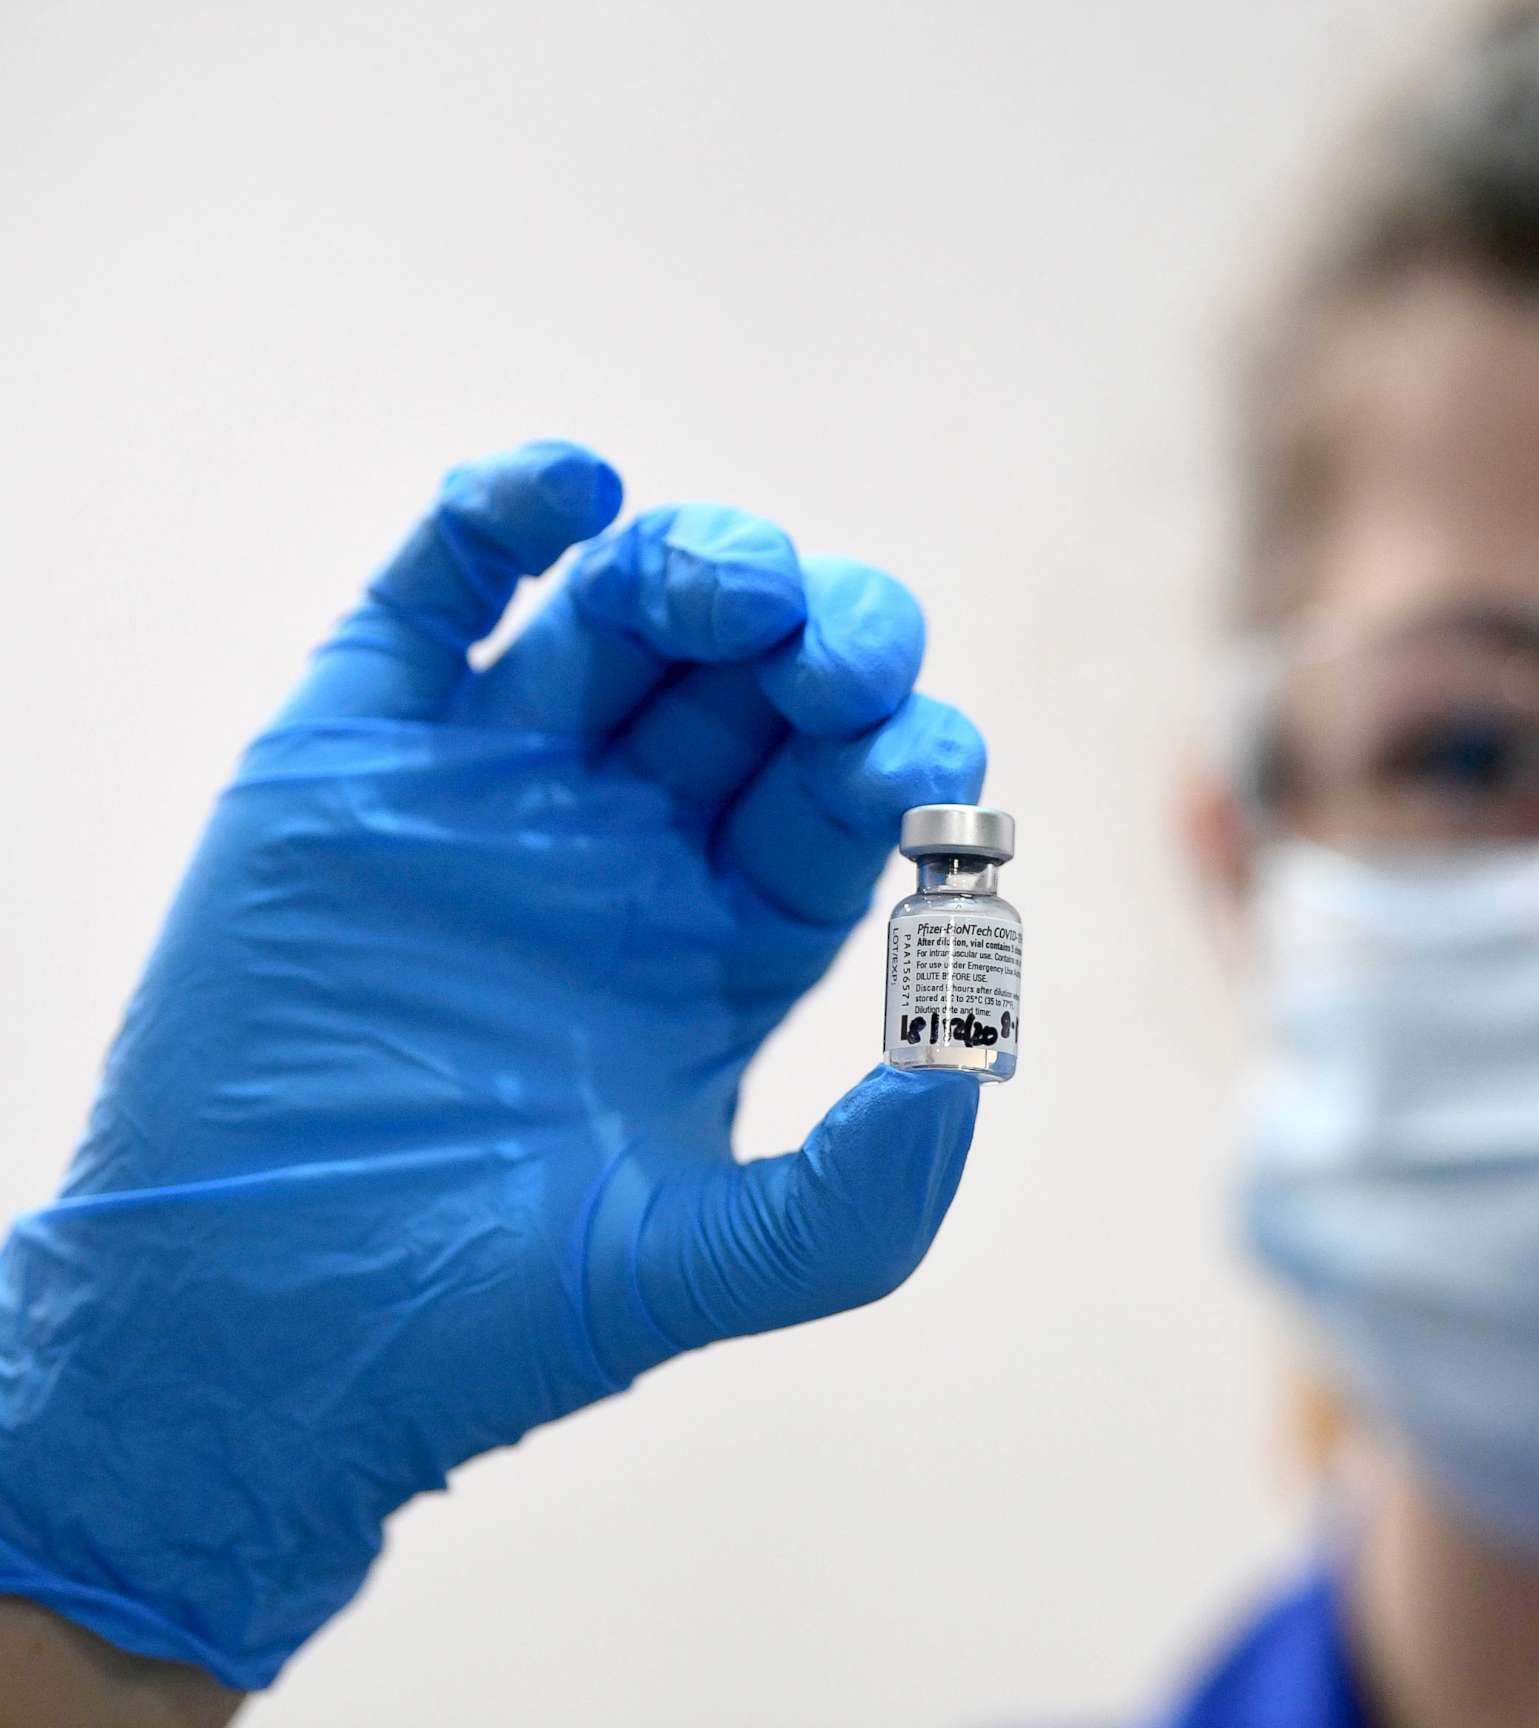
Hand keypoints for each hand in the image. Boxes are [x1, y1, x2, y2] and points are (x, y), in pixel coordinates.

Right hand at [0, 442, 986, 1689]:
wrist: (259, 1339)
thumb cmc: (492, 1319)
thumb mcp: (716, 1264)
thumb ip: (871, 1188)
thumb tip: (975, 1058)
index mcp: (730, 936)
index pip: (851, 795)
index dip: (904, 755)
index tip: (924, 771)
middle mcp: (626, 844)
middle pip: (759, 684)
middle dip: (826, 643)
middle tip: (840, 659)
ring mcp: (491, 786)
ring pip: (620, 614)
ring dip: (697, 566)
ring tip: (733, 589)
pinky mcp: (352, 754)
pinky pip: (436, 593)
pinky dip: (501, 513)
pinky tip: (579, 486)